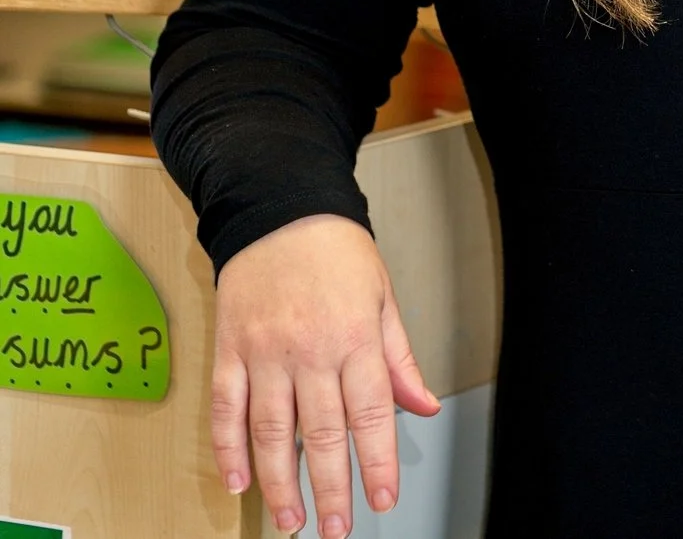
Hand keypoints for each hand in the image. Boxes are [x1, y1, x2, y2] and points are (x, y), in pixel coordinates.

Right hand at [211, 214, 440, 536]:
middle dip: (331, 487)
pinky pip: (226, 407)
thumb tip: (422, 405)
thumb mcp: (383, 299)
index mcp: (355, 338)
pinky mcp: (229, 350)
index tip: (382, 499)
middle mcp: (309, 350)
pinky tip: (239, 480)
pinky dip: (228, 448)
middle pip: (320, 432)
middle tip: (336, 528)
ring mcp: (265, 352)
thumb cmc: (338, 252)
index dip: (376, 462)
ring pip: (270, 430)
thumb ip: (400, 359)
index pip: (370, 413)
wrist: (280, 209)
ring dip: (280, 482)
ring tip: (291, 519)